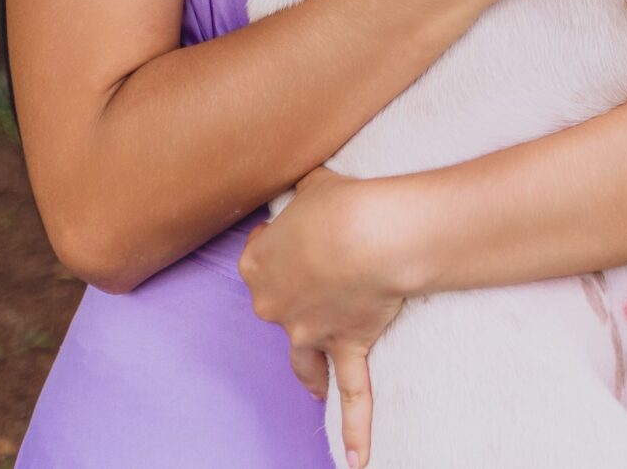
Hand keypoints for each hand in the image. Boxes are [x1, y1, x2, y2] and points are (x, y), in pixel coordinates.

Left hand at [239, 165, 408, 468]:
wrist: (368, 234)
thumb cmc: (339, 204)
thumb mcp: (312, 185)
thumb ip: (306, 195)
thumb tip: (312, 192)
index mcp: (259, 263)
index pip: (257, 259)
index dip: (278, 249)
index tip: (300, 238)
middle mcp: (275, 304)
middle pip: (276, 306)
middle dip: (296, 298)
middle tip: (324, 276)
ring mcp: (309, 332)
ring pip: (302, 359)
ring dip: (307, 372)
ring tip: (312, 385)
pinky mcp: (345, 346)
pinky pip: (352, 393)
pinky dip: (355, 428)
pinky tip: (357, 461)